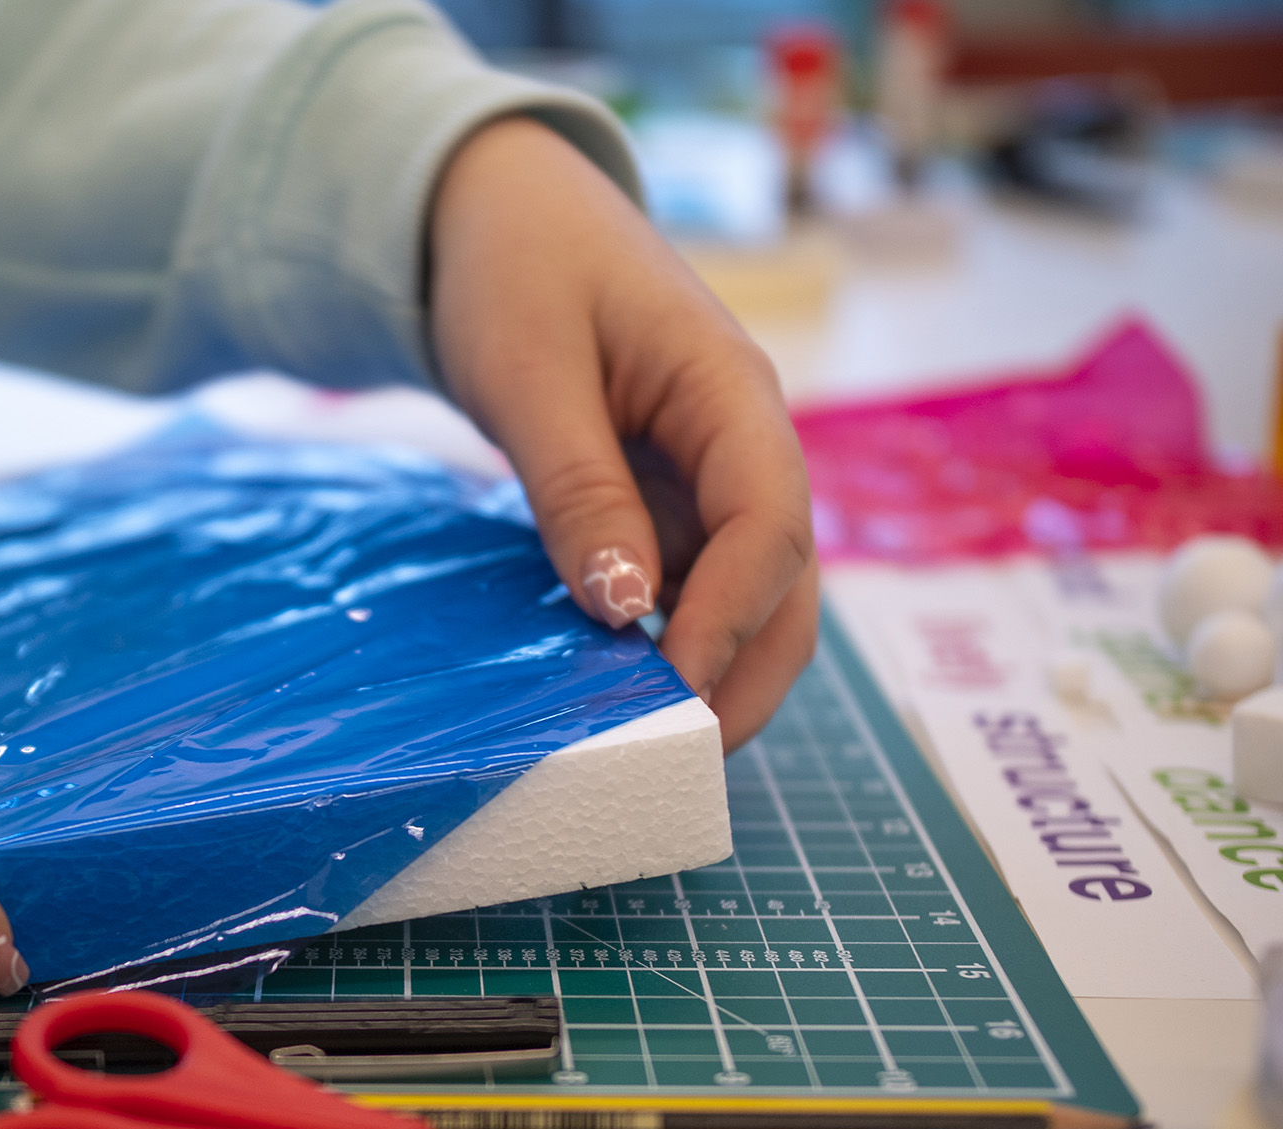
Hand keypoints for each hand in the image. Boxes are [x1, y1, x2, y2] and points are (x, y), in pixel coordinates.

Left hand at [429, 116, 817, 750]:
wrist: (499, 210)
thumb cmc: (515, 267)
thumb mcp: (531, 373)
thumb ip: (577, 488)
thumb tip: (622, 607)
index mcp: (732, 392)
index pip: (771, 523)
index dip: (730, 616)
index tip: (670, 689)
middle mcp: (742, 442)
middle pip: (787, 580)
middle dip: (746, 675)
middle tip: (675, 761)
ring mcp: (710, 475)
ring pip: (746, 594)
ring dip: (709, 669)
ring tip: (643, 745)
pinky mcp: (669, 500)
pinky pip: (689, 583)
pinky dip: (663, 642)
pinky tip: (611, 688)